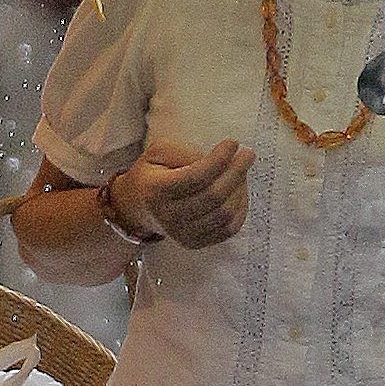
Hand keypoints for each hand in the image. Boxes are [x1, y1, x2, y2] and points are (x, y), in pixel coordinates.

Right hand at [112, 140, 254, 249]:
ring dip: (240, 190)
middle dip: (236, 172)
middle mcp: (169, 216)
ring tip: (242, 172)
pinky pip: (228, 229)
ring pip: (224, 214)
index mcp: (156, 192)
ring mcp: (182, 233)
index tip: (233, 143)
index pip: (195, 177)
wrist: (137, 207)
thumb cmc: (152, 175)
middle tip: (247, 154)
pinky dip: (240, 209)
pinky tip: (239, 192)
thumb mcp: (158, 153)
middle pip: (214, 196)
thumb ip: (183, 151)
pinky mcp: (195, 242)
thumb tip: (215, 158)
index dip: (219, 159)